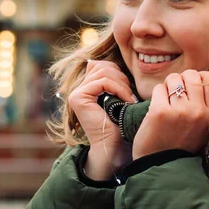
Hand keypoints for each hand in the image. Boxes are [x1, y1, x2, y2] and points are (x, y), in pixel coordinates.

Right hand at [68, 60, 136, 179]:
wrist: (114, 146)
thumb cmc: (120, 124)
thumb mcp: (120, 97)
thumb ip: (115, 80)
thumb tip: (113, 63)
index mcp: (87, 88)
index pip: (103, 65)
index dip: (119, 73)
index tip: (130, 91)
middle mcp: (79, 89)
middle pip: (103, 66)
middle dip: (122, 78)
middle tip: (131, 96)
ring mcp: (76, 93)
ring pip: (104, 72)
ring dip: (122, 85)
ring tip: (130, 100)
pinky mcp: (78, 98)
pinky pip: (103, 82)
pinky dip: (119, 89)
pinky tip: (126, 101)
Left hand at [132, 70, 208, 159]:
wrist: (162, 167)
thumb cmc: (181, 143)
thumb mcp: (203, 126)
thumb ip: (207, 102)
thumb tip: (205, 73)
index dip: (198, 79)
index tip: (190, 90)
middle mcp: (198, 111)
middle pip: (191, 75)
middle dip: (182, 80)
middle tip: (176, 94)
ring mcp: (179, 111)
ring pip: (174, 78)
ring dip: (168, 86)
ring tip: (167, 102)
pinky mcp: (160, 112)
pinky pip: (159, 88)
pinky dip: (157, 95)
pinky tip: (158, 108)